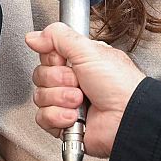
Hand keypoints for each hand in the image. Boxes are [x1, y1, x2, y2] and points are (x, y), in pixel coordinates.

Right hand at [27, 21, 144, 157]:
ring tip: (80, 101)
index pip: (47, 56)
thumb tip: (34, 36)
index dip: (53, 60)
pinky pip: (43, 118)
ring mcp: (67, 103)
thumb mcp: (88, 50)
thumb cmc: (119, 85)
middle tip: (78, 83)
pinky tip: (74, 116)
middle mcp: (72, 81)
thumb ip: (58, 37)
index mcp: (78, 62)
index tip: (66, 61)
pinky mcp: (63, 124)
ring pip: (40, 97)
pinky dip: (58, 116)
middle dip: (59, 80)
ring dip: (61, 99)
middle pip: (40, 76)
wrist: (127, 117)